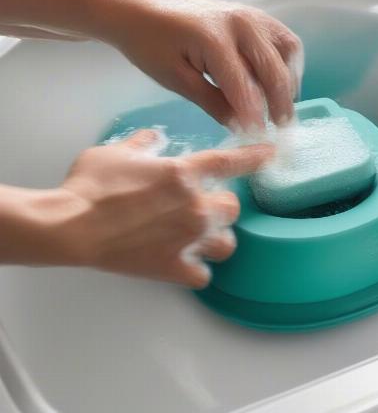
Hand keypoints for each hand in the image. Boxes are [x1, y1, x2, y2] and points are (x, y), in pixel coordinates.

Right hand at [41, 130, 273, 285]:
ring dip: (216, 237)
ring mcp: (187, 239)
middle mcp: (194, 206)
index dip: (254, 157)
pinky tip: (183, 261)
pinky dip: (196, 268)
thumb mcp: (117, 151)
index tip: (270, 154)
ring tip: (198, 235)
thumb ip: (144, 143)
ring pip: (227, 242)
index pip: (231, 161)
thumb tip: (154, 139)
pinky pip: (203, 274)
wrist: (70, 226)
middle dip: (220, 204)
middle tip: (200, 204)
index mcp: (183, 173)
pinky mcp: (173, 268)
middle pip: (232, 207)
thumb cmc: (91, 185)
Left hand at [106, 0, 303, 131]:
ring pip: (287, 51)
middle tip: (279, 129)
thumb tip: (243, 127)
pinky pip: (283, 38)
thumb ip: (213, 103)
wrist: (140, 11)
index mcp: (214, 38)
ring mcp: (250, 14)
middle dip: (279, 103)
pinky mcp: (253, 14)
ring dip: (288, 81)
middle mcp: (240, 22)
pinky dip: (287, 62)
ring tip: (279, 106)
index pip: (243, 86)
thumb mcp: (177, 80)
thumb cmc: (151, 46)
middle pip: (273, 69)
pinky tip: (278, 81)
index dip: (253, 116)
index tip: (259, 138)